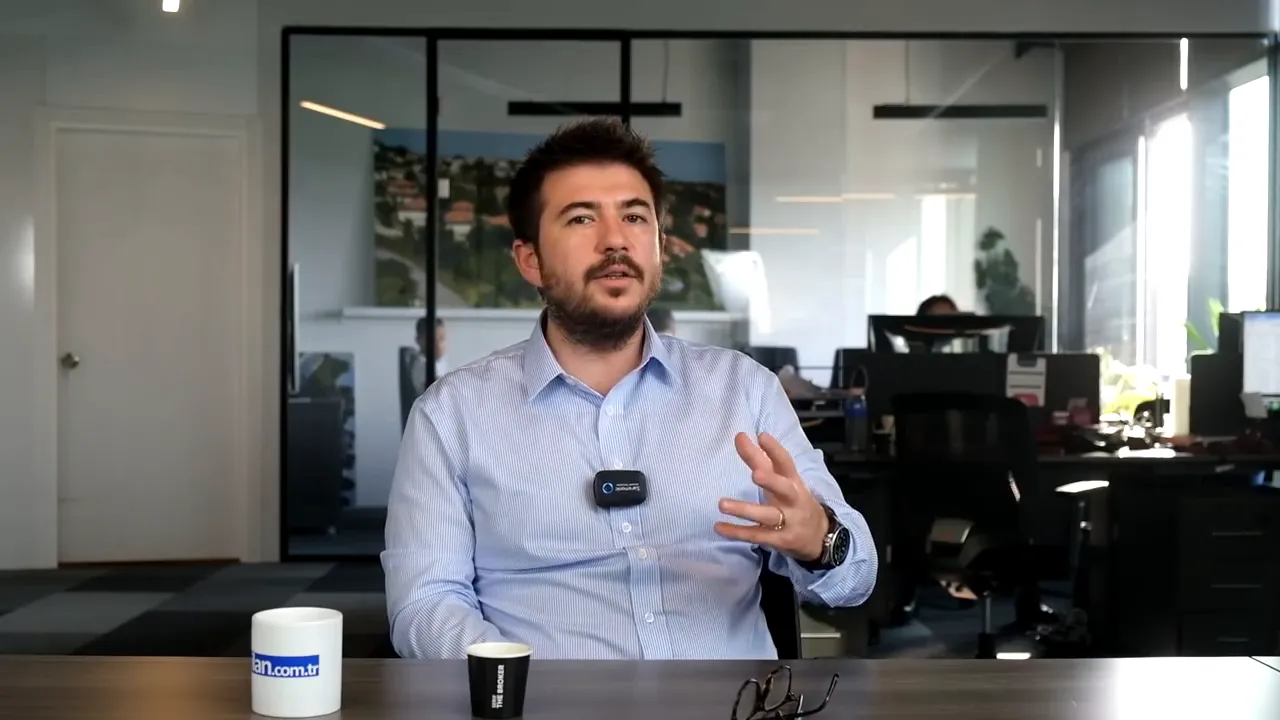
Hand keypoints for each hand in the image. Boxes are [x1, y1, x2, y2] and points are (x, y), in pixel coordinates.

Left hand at [714, 432, 828, 561]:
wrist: (818, 536)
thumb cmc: (794, 501)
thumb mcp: (782, 480)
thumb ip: (759, 459)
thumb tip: (739, 436)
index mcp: (794, 482)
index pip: (787, 463)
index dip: (776, 450)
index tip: (762, 436)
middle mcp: (793, 500)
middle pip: (784, 489)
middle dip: (771, 481)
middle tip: (755, 474)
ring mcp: (788, 522)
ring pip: (767, 515)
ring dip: (745, 510)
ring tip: (722, 504)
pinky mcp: (780, 540)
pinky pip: (757, 535)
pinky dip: (737, 532)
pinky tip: (719, 527)